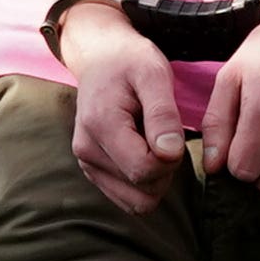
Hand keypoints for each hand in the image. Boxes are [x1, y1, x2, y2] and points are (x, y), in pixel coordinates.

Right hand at [55, 7, 182, 214]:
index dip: (171, 159)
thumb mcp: (154, 74)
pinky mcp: (93, 172)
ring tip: (152, 141)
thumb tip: (169, 154)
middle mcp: (86, 151)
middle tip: (163, 134)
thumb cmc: (131, 62)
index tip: (172, 133)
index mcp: (101, 126)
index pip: (145, 170)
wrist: (101, 58)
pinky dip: (145, 182)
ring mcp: (87, 164)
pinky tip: (144, 151)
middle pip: (144, 191)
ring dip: (156, 178)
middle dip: (166, 170)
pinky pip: (129, 199)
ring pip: (137, 202)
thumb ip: (163, 114)